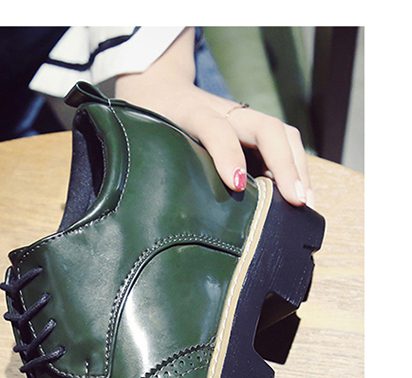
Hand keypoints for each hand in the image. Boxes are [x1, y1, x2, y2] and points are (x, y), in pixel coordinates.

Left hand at [115, 28, 312, 208]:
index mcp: (193, 113)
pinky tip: (300, 195)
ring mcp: (243, 118)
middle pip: (265, 127)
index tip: (237, 183)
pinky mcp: (252, 130)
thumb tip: (160, 209)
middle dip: (284, 162)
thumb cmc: (154, 123)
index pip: (215, 128)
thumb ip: (156, 162)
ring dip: (297, 167)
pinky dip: (294, 168)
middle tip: (295, 199)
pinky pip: (282, 145)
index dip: (227, 154)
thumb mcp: (150, 138)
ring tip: (305, 202)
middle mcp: (225, 112)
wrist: (161, 91)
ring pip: (281, 134)